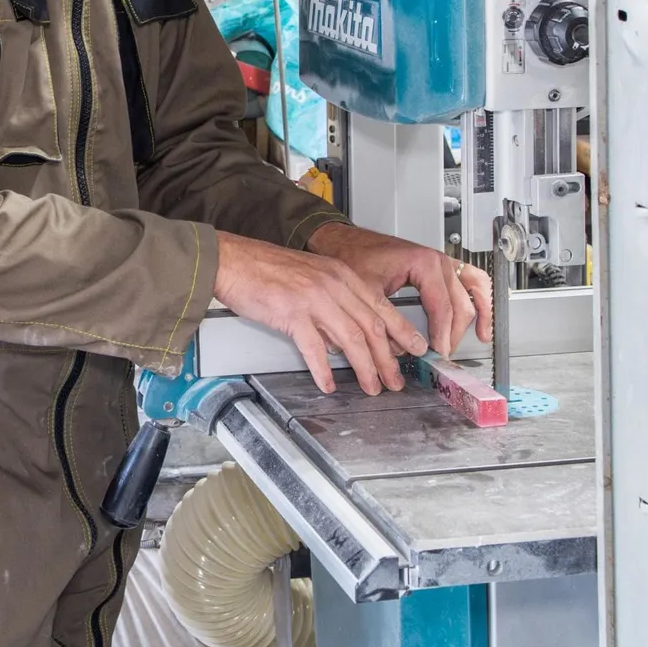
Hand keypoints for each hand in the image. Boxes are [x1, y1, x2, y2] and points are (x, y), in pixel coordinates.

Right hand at [213, 230, 428, 396]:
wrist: (232, 260)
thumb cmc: (265, 268)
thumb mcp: (311, 277)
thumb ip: (333, 303)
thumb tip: (344, 339)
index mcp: (340, 274)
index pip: (381, 306)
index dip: (402, 332)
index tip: (415, 349)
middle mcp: (332, 284)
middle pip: (371, 326)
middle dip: (388, 359)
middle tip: (395, 380)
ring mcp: (313, 298)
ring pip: (351, 339)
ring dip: (365, 367)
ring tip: (371, 386)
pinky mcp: (291, 313)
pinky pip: (314, 347)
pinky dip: (323, 369)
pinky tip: (328, 383)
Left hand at [306, 223, 491, 357]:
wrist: (345, 241)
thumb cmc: (353, 256)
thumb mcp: (366, 293)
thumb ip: (386, 322)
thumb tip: (403, 350)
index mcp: (423, 263)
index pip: (442, 307)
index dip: (442, 335)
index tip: (438, 355)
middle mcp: (438, 260)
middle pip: (460, 304)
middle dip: (453, 333)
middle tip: (443, 356)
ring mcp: (442, 262)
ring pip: (471, 294)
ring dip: (475, 318)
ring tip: (476, 340)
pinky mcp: (441, 267)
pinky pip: (472, 282)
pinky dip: (481, 300)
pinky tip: (481, 319)